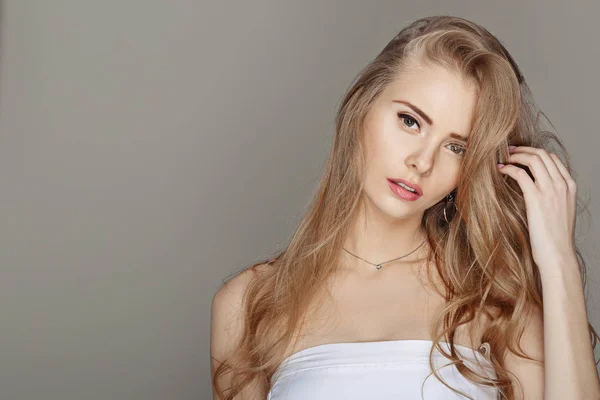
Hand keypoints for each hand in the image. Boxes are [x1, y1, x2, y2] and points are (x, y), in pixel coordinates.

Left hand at [497, 145, 576, 269]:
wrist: (557, 253)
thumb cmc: (554, 237)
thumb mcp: (560, 211)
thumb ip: (553, 196)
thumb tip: (535, 187)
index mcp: (570, 186)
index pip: (553, 158)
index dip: (534, 151)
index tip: (520, 153)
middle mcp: (562, 185)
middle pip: (542, 154)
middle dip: (523, 149)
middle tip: (508, 151)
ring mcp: (551, 190)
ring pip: (532, 159)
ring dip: (515, 155)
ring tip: (503, 158)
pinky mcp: (536, 198)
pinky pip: (520, 174)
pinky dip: (509, 168)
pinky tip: (500, 170)